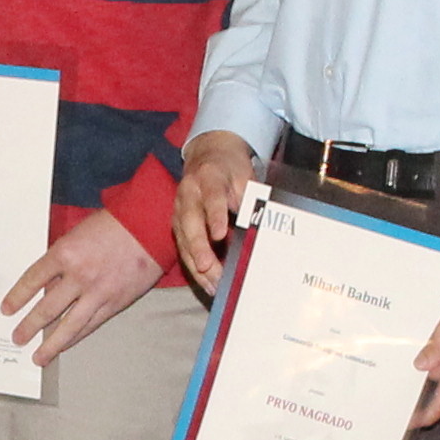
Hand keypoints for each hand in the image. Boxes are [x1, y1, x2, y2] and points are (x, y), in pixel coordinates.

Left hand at [3, 211, 162, 362]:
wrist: (148, 227)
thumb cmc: (112, 225)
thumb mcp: (77, 234)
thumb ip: (61, 258)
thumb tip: (47, 284)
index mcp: (64, 253)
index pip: (32, 280)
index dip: (17, 297)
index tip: (6, 310)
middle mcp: (78, 276)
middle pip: (47, 308)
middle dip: (29, 326)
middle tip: (17, 338)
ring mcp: (97, 292)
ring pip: (68, 325)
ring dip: (51, 344)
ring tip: (38, 357)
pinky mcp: (114, 303)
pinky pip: (90, 325)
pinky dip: (76, 337)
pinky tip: (66, 345)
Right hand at [174, 130, 255, 288]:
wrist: (208, 155)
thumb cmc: (231, 169)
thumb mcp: (245, 176)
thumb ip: (250, 199)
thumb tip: (261, 227)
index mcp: (208, 177)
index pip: (212, 196)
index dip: (215, 215)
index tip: (220, 234)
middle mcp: (188, 193)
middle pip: (190, 221)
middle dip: (198, 247)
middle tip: (207, 267)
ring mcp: (179, 209)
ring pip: (183, 239)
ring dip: (196, 264)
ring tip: (212, 284)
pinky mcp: (178, 225)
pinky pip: (183, 249)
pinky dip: (195, 269)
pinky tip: (208, 284)